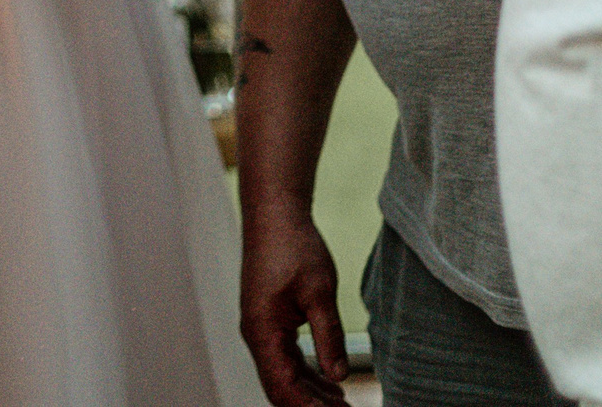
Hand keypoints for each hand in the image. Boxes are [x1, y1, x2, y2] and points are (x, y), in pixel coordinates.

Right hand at [239, 208, 348, 406]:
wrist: (275, 214)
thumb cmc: (293, 247)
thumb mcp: (319, 293)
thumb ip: (329, 337)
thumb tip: (339, 376)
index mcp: (263, 332)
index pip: (283, 388)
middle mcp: (257, 335)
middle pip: (280, 387)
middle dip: (310, 406)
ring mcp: (261, 328)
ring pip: (283, 375)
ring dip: (310, 393)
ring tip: (344, 405)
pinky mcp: (269, 320)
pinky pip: (286, 358)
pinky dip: (307, 374)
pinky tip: (330, 381)